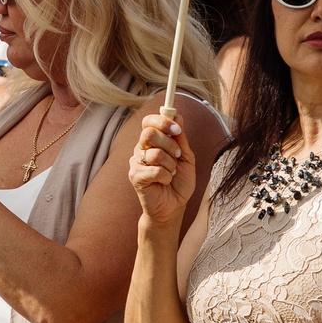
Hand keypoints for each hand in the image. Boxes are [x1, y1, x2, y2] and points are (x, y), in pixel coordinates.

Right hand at [129, 105, 195, 227]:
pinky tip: (165, 182)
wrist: (174, 206)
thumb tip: (177, 115)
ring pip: (155, 153)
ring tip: (171, 174)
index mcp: (152, 142)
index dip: (162, 121)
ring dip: (170, 165)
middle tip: (177, 155)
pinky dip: (166, 177)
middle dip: (169, 144)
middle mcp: (141, 149)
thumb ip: (181, 138)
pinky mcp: (135, 177)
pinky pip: (155, 170)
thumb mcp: (186, 157)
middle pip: (148, 133)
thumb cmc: (179, 182)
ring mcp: (136, 163)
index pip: (148, 121)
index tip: (177, 129)